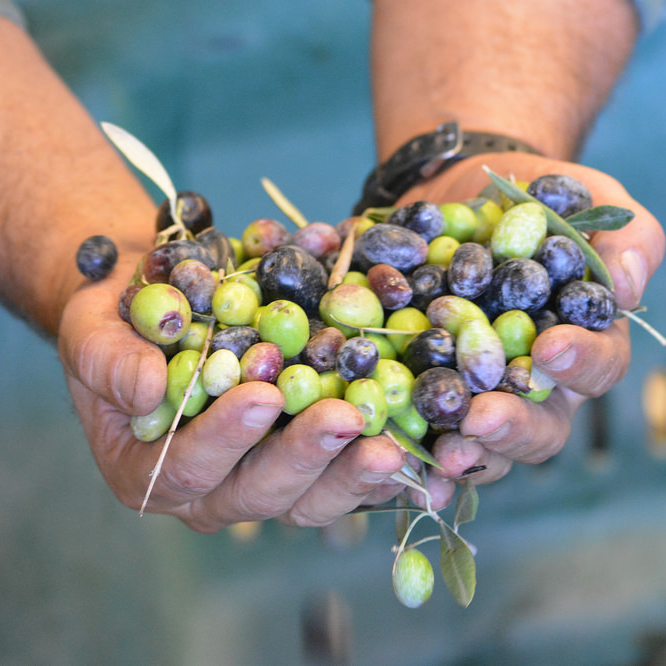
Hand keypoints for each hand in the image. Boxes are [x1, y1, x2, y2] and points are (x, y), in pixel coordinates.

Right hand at [58, 250, 404, 531]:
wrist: (164, 311)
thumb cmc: (122, 321)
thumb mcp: (94, 330)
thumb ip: (109, 360)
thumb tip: (145, 391)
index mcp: (149, 468)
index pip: (187, 467)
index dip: (224, 438)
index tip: (262, 396)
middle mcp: (209, 489)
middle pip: (260, 493)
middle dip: (305, 458)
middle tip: (347, 421)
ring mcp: (260, 479)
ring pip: (311, 498)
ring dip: (354, 474)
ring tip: (393, 443)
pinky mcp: (302, 464)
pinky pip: (344, 478)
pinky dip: (383, 472)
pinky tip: (423, 461)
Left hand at [398, 152, 664, 496]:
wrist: (463, 189)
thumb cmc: (536, 199)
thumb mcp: (586, 200)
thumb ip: (623, 238)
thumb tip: (629, 288)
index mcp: (579, 342)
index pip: (595, 367)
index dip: (580, 364)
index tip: (551, 348)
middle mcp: (530, 379)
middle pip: (536, 426)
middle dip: (511, 427)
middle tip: (481, 420)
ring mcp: (476, 388)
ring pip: (478, 441)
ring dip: (461, 453)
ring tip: (440, 454)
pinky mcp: (424, 383)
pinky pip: (417, 422)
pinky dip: (405, 438)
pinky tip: (390, 450)